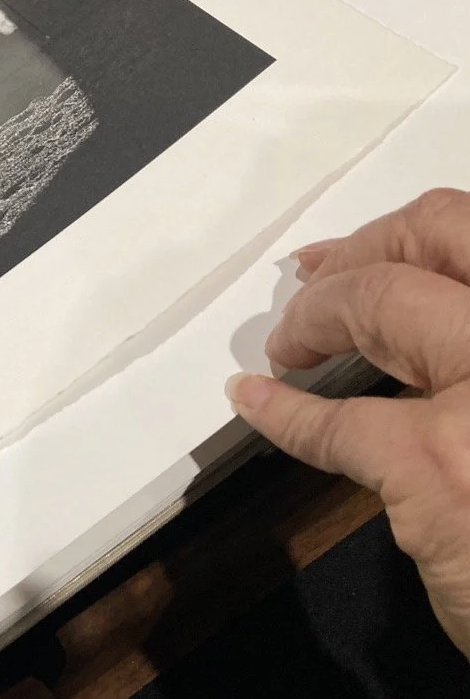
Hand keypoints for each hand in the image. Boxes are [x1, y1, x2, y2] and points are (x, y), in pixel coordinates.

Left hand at [226, 188, 469, 657]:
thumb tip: (435, 333)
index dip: (411, 230)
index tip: (363, 248)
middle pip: (437, 235)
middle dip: (364, 248)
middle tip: (316, 277)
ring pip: (381, 301)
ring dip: (320, 313)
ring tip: (289, 341)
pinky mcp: (441, 467)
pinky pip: (337, 425)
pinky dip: (286, 413)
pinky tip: (257, 403)